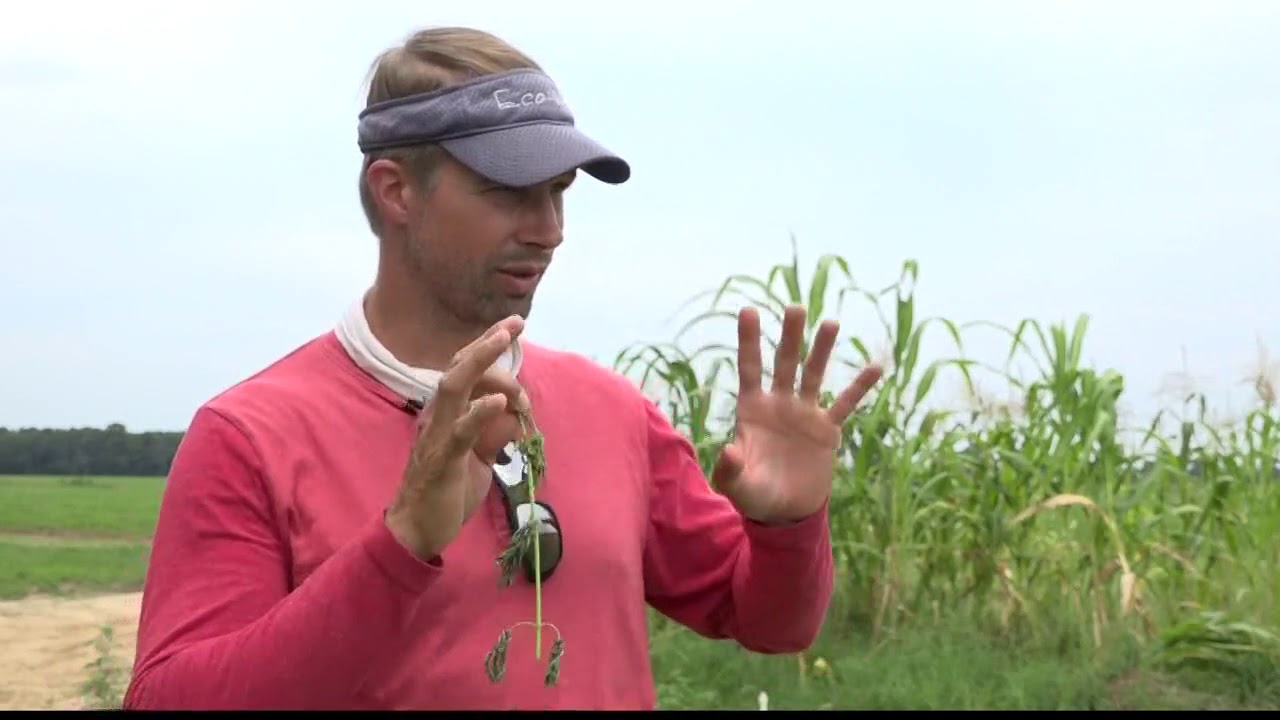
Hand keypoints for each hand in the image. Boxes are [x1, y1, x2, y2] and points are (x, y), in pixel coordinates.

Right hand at [385, 315, 531, 560]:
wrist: (417, 529)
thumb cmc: (446, 491)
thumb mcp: (478, 457)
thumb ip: (493, 434)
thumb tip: (514, 416)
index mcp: (445, 413)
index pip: (464, 369)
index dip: (485, 345)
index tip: (511, 325)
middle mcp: (437, 416)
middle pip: (458, 368)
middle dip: (486, 343)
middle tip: (514, 327)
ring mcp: (437, 435)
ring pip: (453, 388)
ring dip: (480, 362)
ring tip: (503, 343)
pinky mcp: (442, 460)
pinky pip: (460, 431)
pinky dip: (478, 413)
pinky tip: (497, 403)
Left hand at [711, 305, 882, 524]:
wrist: (785, 512)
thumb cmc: (754, 495)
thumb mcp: (737, 486)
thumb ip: (730, 469)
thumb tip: (727, 450)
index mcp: (752, 410)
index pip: (750, 368)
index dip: (749, 340)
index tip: (749, 309)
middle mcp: (779, 404)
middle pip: (784, 363)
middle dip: (790, 336)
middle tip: (796, 307)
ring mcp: (804, 414)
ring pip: (814, 375)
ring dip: (822, 350)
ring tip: (831, 323)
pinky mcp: (827, 430)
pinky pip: (845, 404)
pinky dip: (859, 387)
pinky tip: (876, 366)